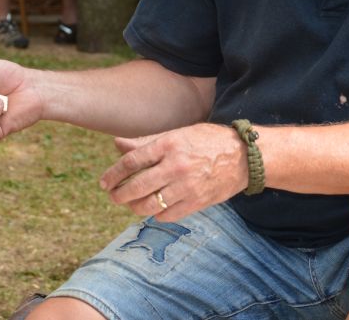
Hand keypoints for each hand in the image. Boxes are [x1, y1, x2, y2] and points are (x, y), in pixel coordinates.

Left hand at [99, 123, 248, 221]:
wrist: (244, 156)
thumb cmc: (207, 141)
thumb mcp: (177, 134)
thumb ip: (146, 141)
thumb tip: (117, 144)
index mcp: (169, 145)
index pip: (132, 161)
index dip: (114, 173)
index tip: (104, 181)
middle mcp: (176, 166)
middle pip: (137, 186)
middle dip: (119, 194)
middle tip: (113, 195)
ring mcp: (187, 186)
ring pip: (150, 204)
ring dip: (135, 207)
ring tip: (130, 204)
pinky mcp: (197, 202)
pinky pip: (168, 215)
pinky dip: (156, 215)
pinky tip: (153, 210)